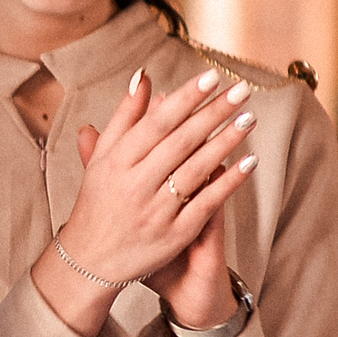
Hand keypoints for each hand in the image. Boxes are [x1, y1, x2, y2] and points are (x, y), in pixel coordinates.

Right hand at [33, 67, 258, 336]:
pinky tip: (249, 162)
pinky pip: (206, 203)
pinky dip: (228, 182)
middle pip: (180, 142)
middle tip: (241, 90)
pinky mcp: (173, 236)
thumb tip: (143, 76)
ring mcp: (155, 211)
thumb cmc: (98, 201)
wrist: (89, 260)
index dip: (185, 98)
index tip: (212, 77)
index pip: (157, 122)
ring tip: (249, 119)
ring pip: (196, 170)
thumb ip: (125, 117)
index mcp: (116, 161)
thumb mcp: (102, 158)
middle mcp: (134, 184)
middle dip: (213, 114)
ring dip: (226, 143)